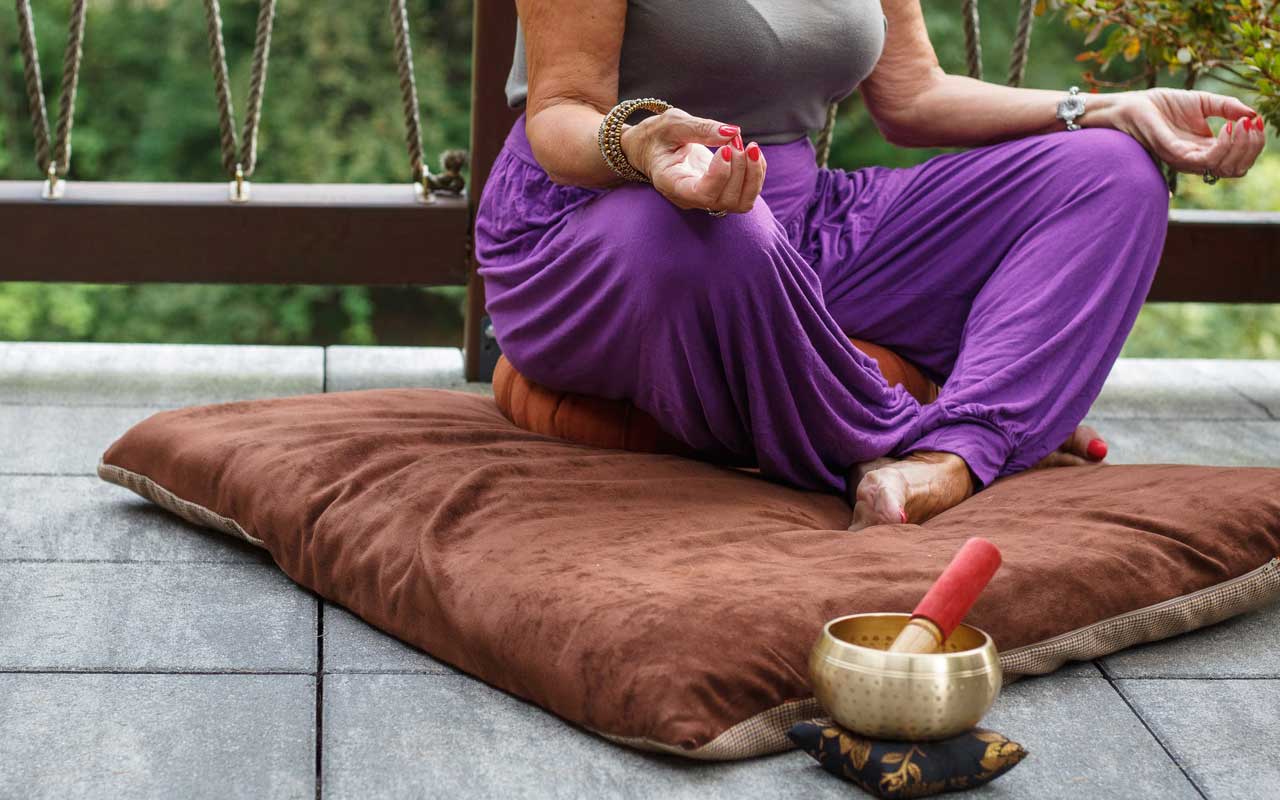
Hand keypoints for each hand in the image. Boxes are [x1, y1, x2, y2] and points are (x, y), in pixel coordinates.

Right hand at [619, 107, 765, 212]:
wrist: (653, 148)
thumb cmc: (658, 136)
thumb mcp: (673, 123)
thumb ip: (701, 128)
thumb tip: (733, 132)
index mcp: (671, 183)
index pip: (701, 194)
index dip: (721, 175)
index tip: (727, 147)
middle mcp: (690, 198)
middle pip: (725, 200)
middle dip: (740, 169)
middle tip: (735, 139)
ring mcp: (706, 199)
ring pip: (740, 203)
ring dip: (753, 175)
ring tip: (750, 147)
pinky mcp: (720, 194)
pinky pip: (747, 195)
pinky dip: (756, 174)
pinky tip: (751, 153)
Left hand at [1104, 88, 1265, 178]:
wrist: (1135, 104)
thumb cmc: (1166, 105)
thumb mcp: (1204, 102)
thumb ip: (1228, 108)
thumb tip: (1252, 114)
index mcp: (1206, 150)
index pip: (1239, 160)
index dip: (1254, 145)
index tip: (1257, 122)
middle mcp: (1197, 159)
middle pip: (1236, 169)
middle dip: (1251, 148)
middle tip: (1251, 124)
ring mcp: (1185, 159)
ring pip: (1224, 168)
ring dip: (1240, 146)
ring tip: (1241, 124)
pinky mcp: (1173, 153)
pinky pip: (1204, 159)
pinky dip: (1222, 144)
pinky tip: (1227, 126)